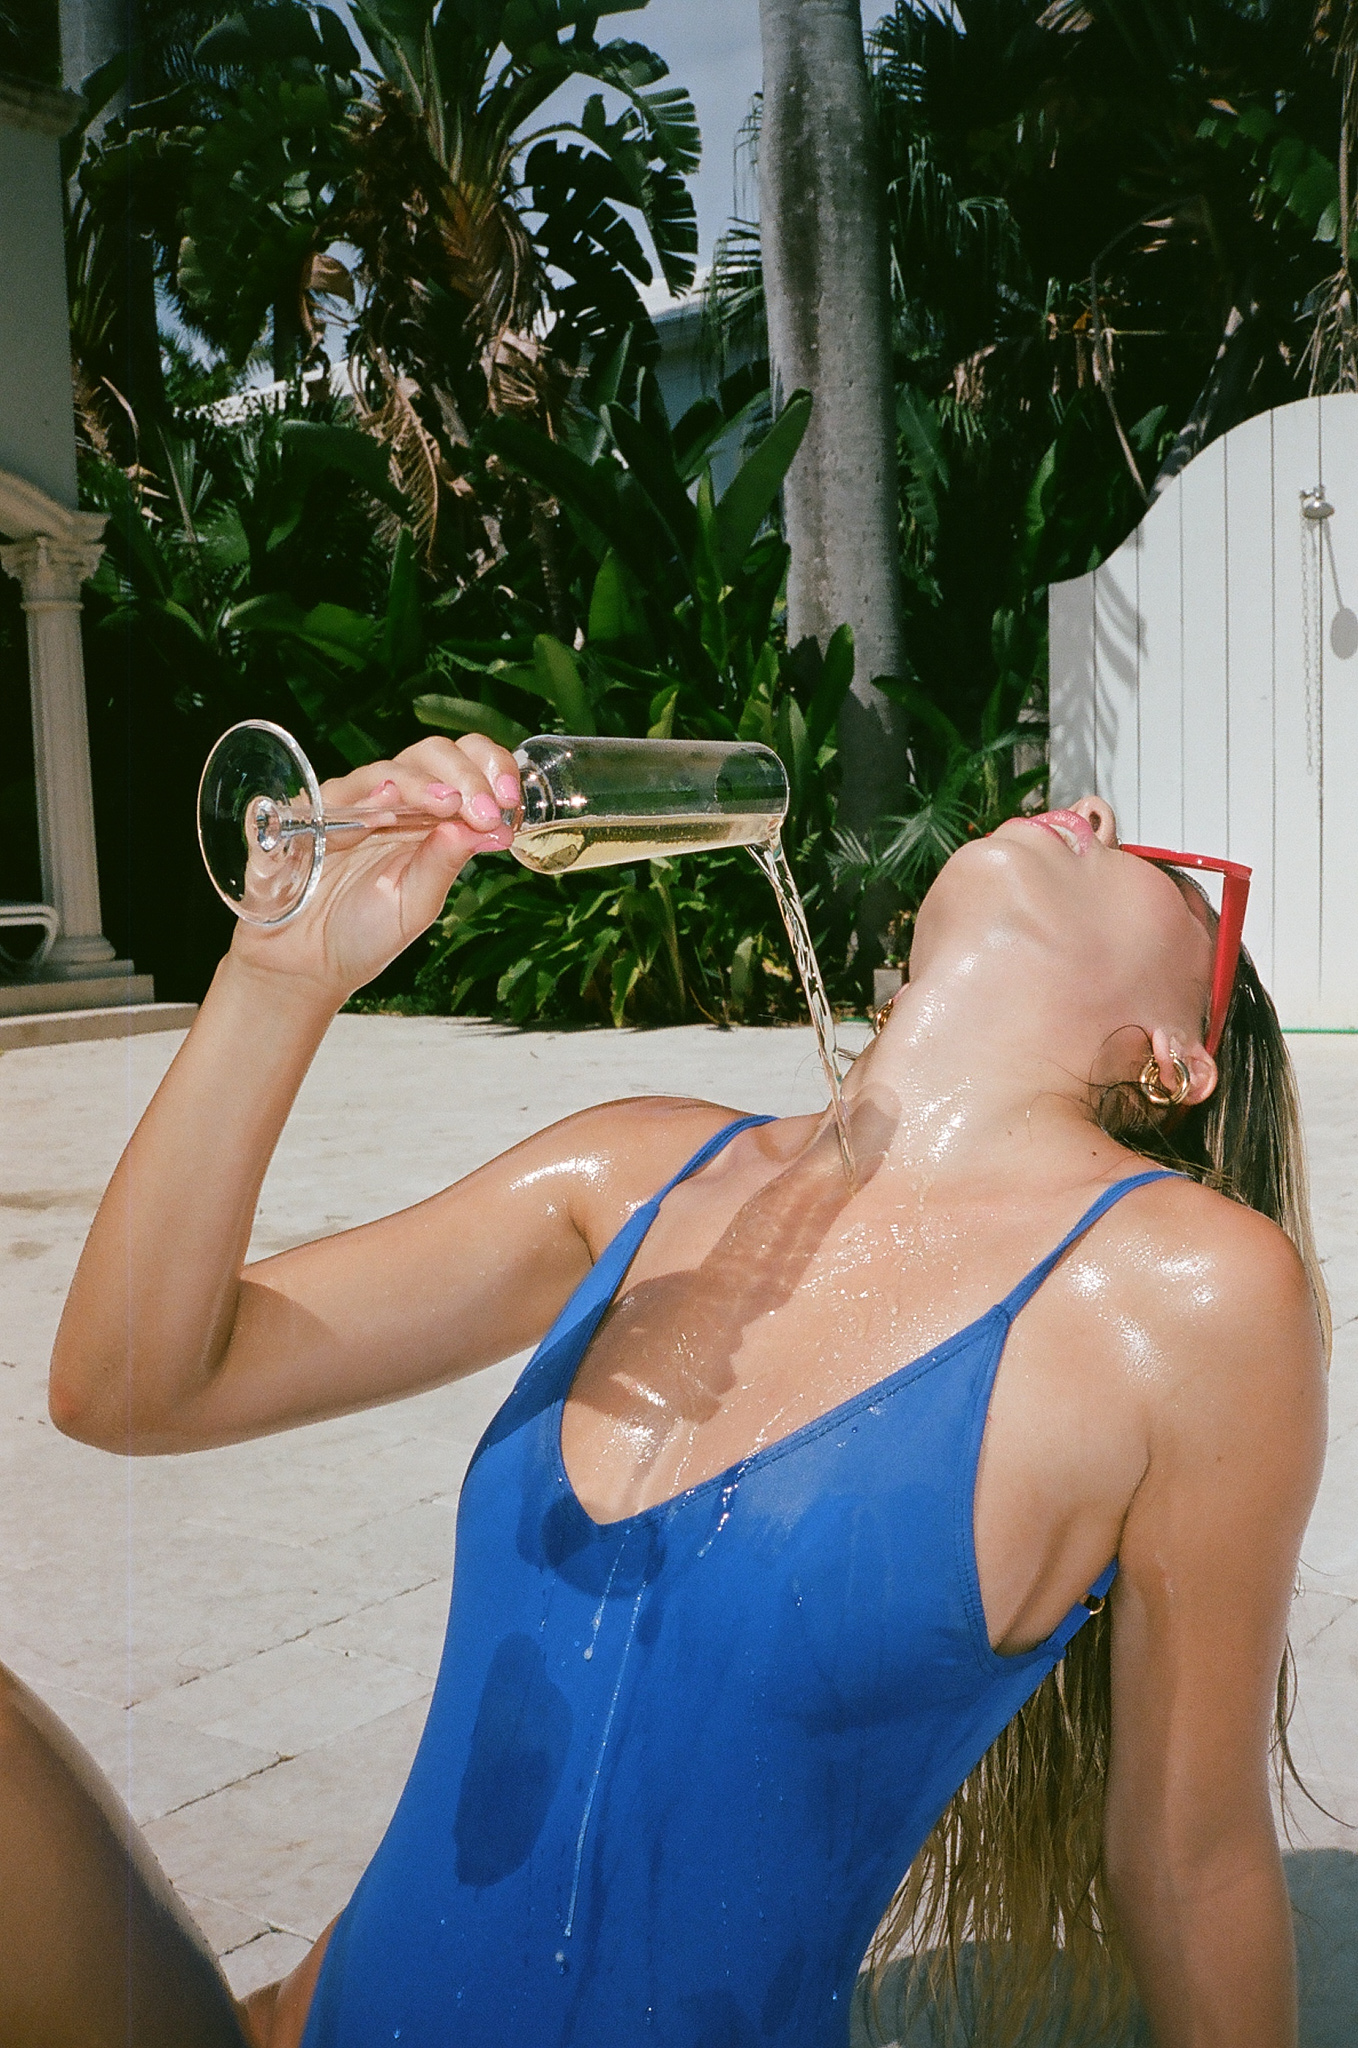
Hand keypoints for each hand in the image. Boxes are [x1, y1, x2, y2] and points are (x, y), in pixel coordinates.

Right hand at [227, 733, 521, 1004]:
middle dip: (464, 774)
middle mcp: (391, 804)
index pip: (465, 766)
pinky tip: (384, 810)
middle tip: (483, 809)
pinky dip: (361, 800)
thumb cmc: (364, 935)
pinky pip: (332, 797)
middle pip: (430, 754)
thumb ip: (445, 865)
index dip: (490, 769)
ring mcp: (346, 806)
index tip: (509, 799)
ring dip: (421, 783)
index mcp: (428, 819)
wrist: (305, 966)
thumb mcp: (415, 905)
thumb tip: (494, 829)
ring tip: (447, 804)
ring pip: (386, 770)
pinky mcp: (303, 818)